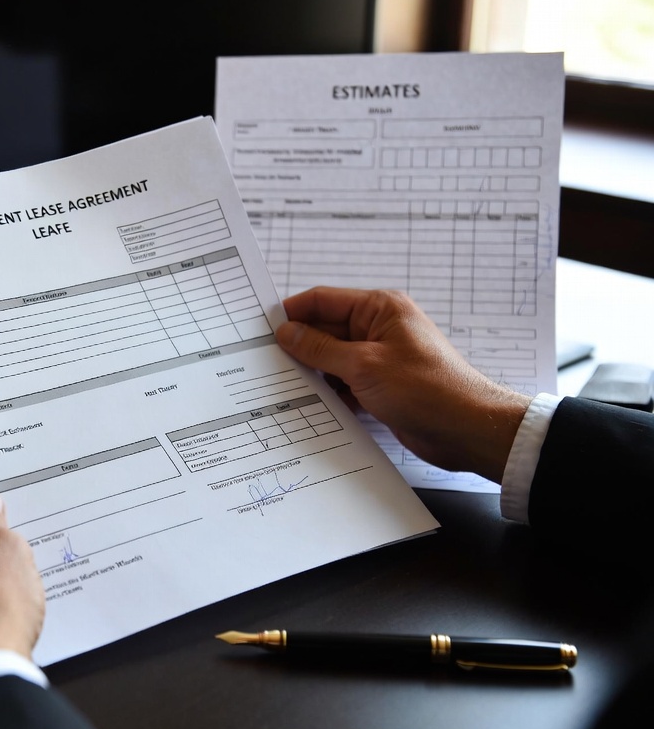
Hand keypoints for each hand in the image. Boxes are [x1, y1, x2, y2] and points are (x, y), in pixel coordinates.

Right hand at [275, 287, 529, 481]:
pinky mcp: (381, 385)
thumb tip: (287, 333)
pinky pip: (344, 381)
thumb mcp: (364, 365)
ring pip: (332, 358)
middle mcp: (379, 328)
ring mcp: (380, 357)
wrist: (467, 429)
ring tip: (281, 384)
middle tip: (264, 361)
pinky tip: (309, 403)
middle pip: (325, 329)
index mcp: (379, 308)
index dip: (292, 311)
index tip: (262, 327)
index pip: (324, 300)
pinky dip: (329, 391)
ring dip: (312, 371)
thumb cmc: (427, 389)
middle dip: (299, 345)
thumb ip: (320, 348)